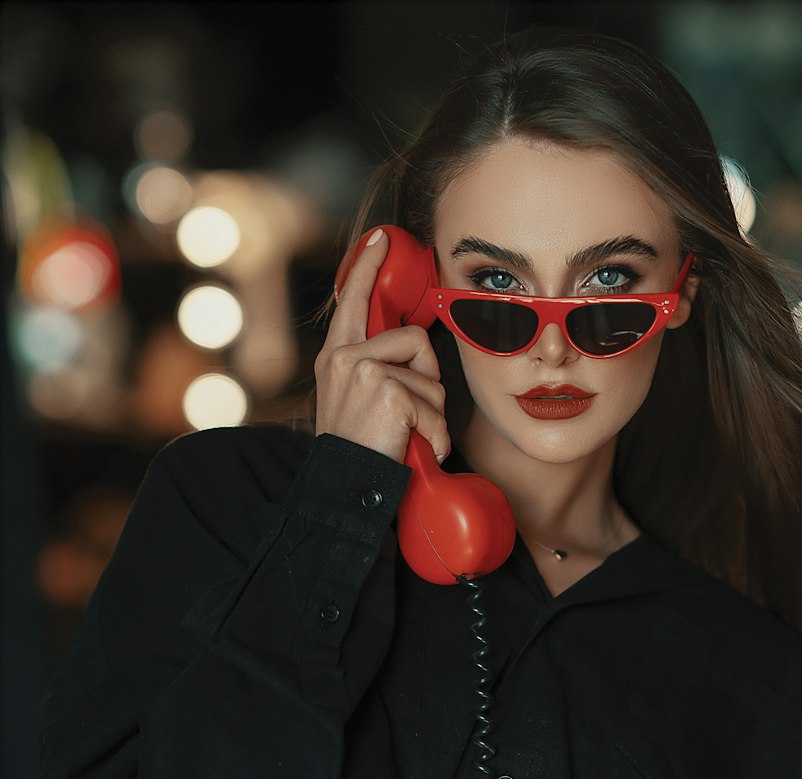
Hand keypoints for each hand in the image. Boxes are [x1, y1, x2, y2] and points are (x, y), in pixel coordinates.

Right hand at [313, 228, 449, 463]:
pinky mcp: (387, 390)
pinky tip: (416, 449)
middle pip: (417, 340)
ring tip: (407, 437)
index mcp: (337, 355)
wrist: (343, 487)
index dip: (367, 266)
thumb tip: (412, 347)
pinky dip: (435, 436)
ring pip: (431, 377)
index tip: (381, 239)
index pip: (352, 299)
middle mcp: (345, 356)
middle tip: (411, 415)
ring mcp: (364, 370)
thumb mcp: (354, 401)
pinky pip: (434, 407)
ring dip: (432, 415)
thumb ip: (374, 369)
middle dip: (429, 380)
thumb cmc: (356, 452)